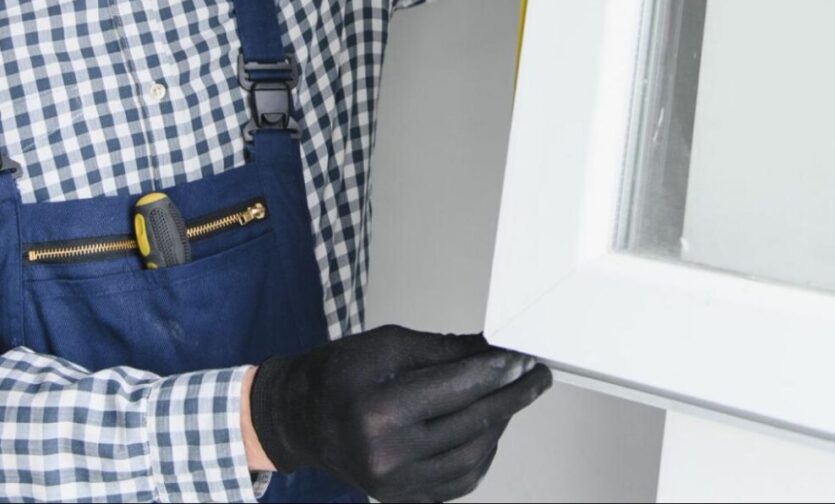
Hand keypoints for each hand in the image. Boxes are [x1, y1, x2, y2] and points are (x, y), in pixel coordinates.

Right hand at [247, 324, 552, 501]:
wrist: (298, 418)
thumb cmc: (337, 375)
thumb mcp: (384, 346)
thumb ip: (442, 351)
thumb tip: (493, 349)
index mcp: (378, 412)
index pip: (455, 390)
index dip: (495, 372)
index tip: (521, 357)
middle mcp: (388, 456)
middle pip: (470, 426)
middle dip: (510, 397)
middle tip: (536, 377)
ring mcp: (396, 485)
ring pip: (472, 458)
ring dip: (500, 426)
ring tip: (513, 398)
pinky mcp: (401, 499)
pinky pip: (458, 481)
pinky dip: (481, 455)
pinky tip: (489, 430)